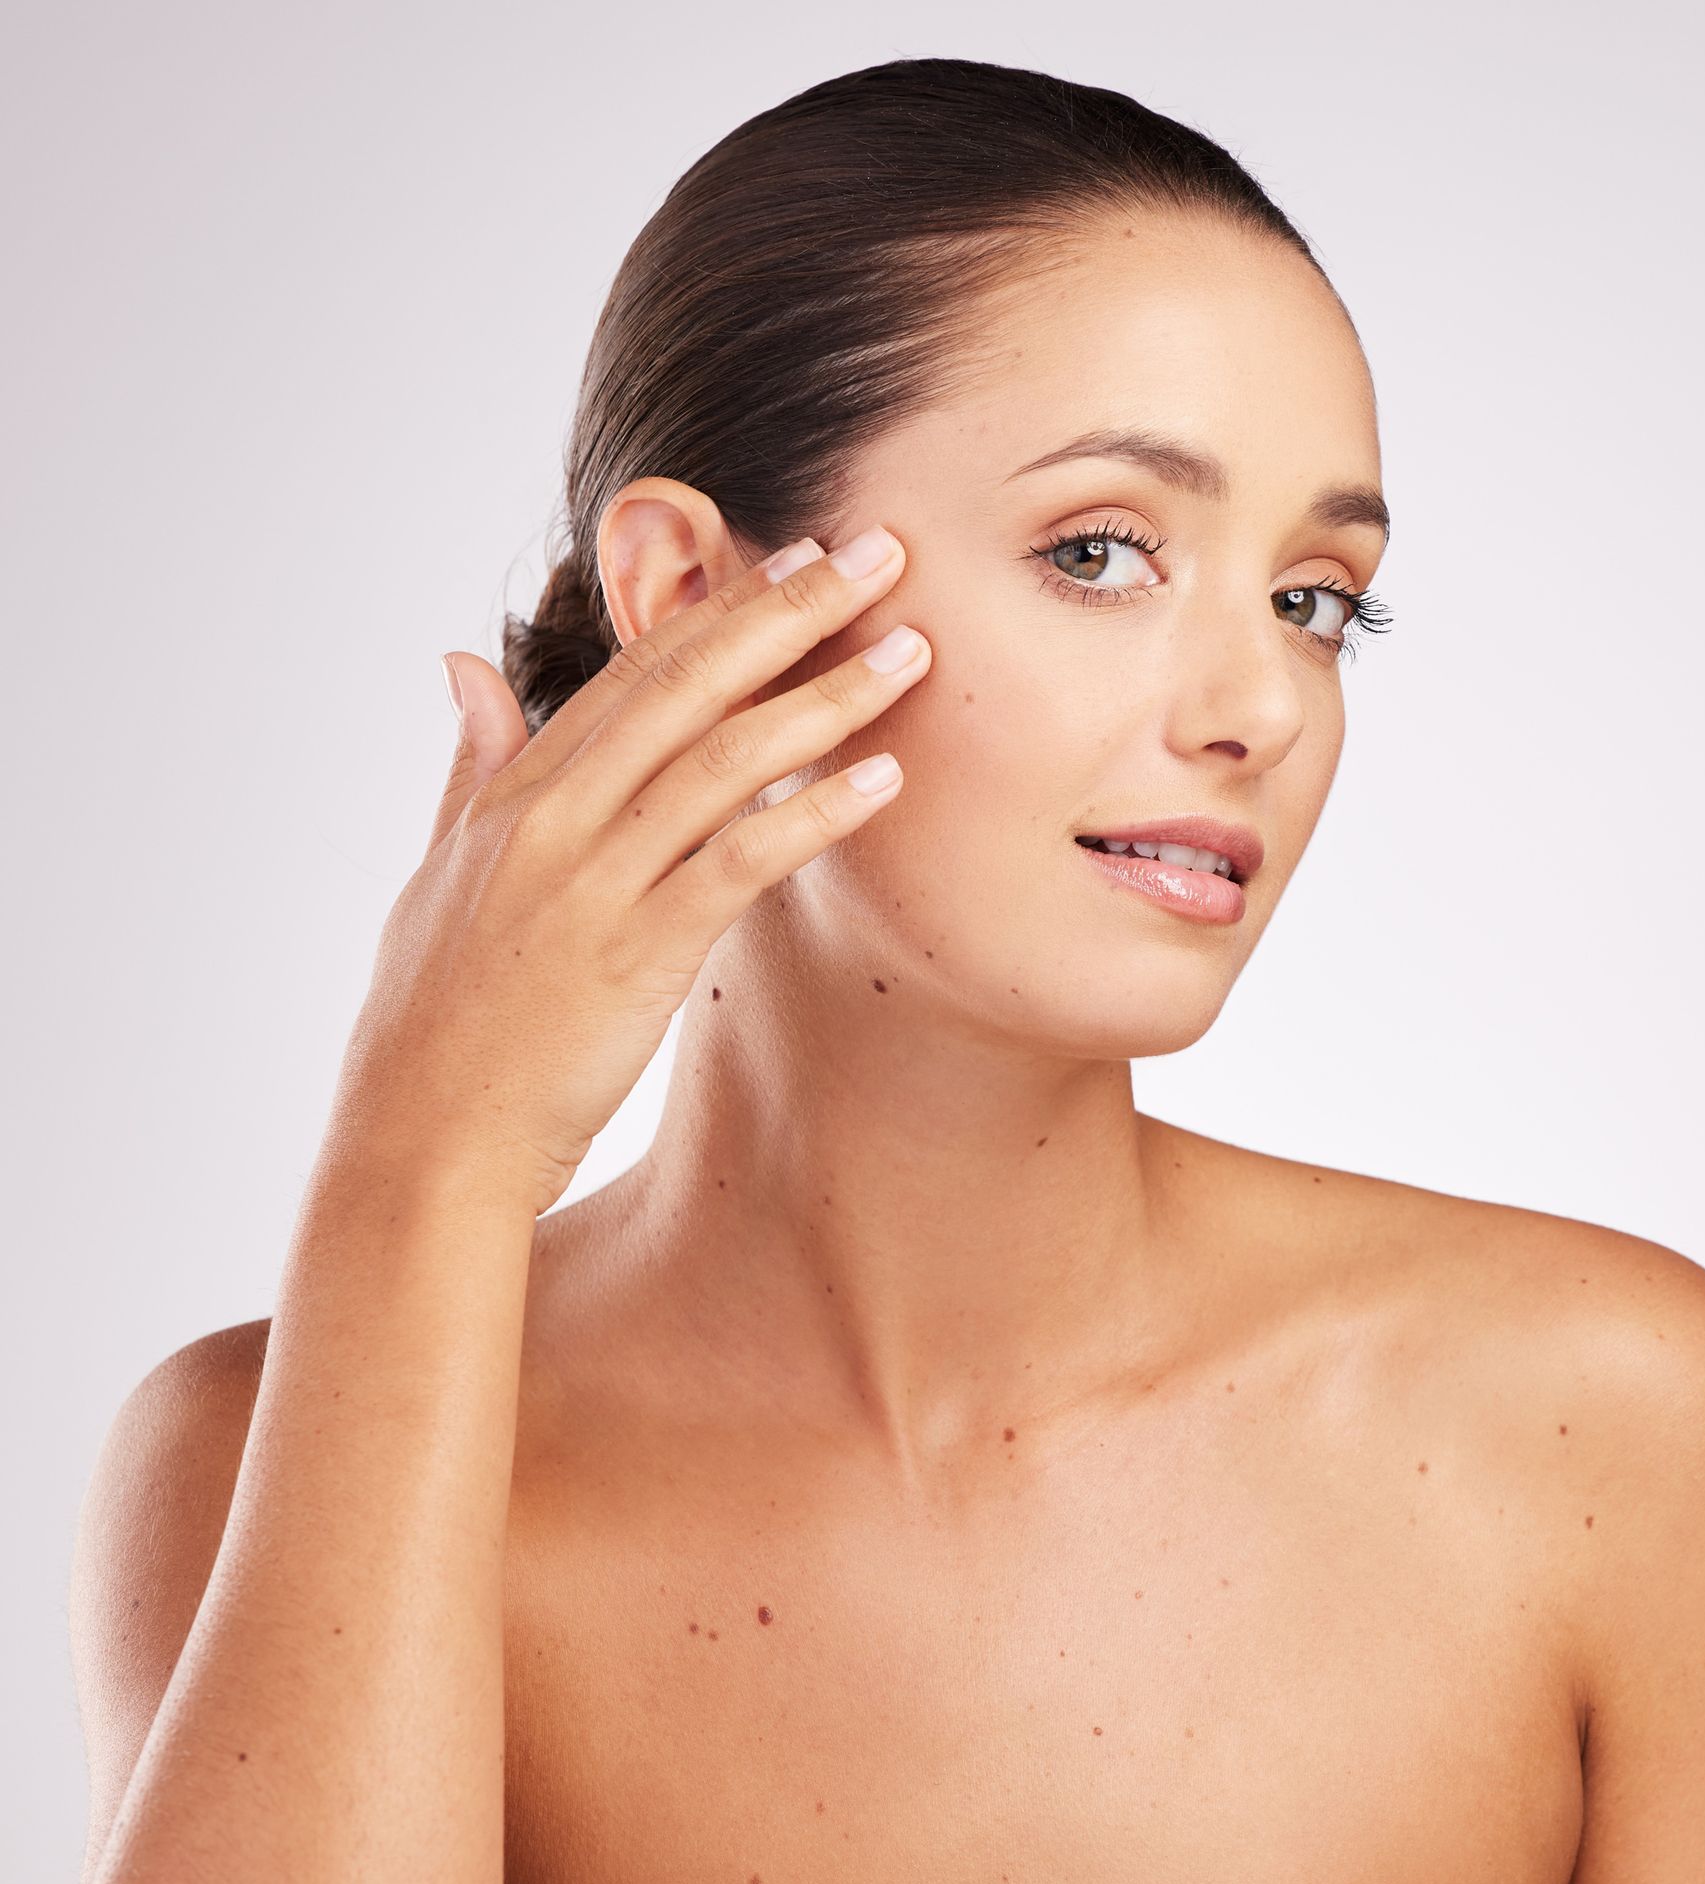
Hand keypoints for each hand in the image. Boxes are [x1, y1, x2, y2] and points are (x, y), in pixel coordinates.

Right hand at [328, 525, 924, 1214]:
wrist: (423, 1138)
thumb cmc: (436, 1019)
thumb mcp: (437, 870)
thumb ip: (469, 764)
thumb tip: (465, 663)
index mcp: (515, 794)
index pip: (635, 673)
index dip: (722, 607)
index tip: (795, 554)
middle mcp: (555, 817)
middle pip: (689, 687)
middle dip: (789, 610)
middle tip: (876, 552)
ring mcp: (595, 881)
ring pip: (724, 760)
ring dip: (825, 696)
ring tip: (908, 651)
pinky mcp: (636, 952)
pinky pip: (739, 862)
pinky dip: (812, 813)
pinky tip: (881, 777)